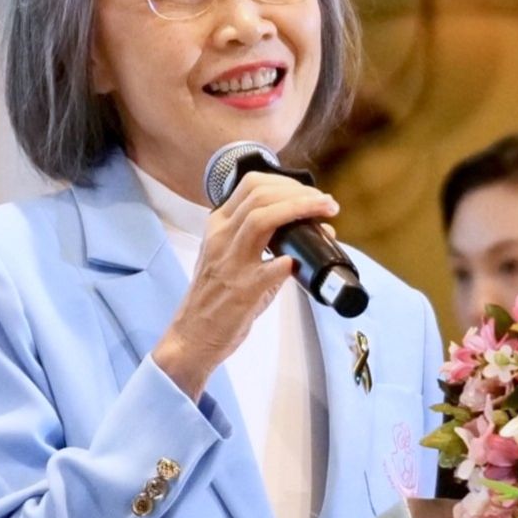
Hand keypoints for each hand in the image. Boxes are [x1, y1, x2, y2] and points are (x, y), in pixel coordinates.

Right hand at [151, 170, 339, 398]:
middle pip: (260, 196)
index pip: (251, 185)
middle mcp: (221, 238)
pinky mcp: (242, 291)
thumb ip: (264, 240)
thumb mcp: (229, 256)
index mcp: (218, 226)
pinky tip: (298, 261)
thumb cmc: (215, 296)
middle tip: (325, 203)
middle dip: (300, 193)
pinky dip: (285, 262)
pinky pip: (266, 270)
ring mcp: (231, 263)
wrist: (192, 335)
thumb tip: (313, 227)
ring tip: (325, 213)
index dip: (287, 183)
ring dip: (299, 210)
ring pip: (261, 219)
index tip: (309, 192)